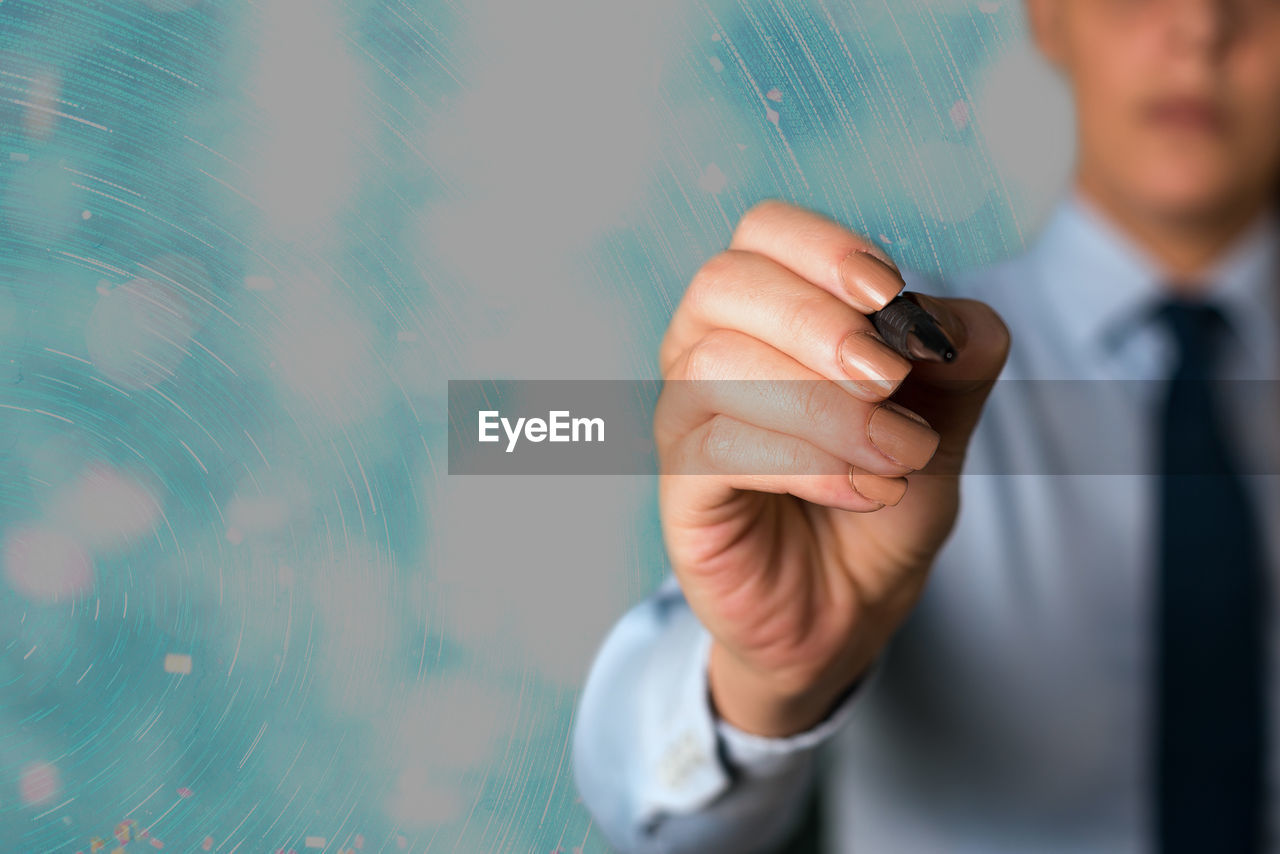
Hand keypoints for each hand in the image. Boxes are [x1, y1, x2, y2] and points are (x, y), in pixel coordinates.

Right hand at [654, 200, 1009, 736]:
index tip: (890, 296)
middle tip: (892, 379)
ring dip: (827, 407)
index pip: (762, 233)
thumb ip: (958, 363)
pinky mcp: (682, 489)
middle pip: (723, 284)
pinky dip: (807, 463)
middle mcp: (706, 352)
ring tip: (900, 454)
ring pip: (718, 365)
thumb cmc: (879, 500)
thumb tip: (952, 324)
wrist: (847, 609)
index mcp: (763, 314)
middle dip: (818, 322)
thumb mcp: (942, 423)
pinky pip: (721, 448)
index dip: (824, 249)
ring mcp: (685, 420)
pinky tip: (866, 489)